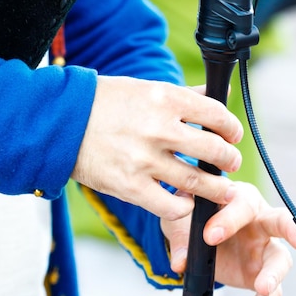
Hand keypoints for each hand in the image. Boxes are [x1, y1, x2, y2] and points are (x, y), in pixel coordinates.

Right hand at [72, 77, 242, 218]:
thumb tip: (217, 95)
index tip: (233, 136)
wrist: (62, 123)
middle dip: (230, 159)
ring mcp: (143, 160)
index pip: (215, 115)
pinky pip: (169, 206)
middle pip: (213, 150)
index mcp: (164, 99)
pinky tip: (187, 202)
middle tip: (232, 164)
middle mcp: (157, 129)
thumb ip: (183, 96)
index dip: (232, 128)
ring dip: (216, 189)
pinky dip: (184, 207)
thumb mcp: (145, 88)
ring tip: (223, 190)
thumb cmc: (105, 104)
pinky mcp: (130, 187)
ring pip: (196, 181)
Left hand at [161, 182, 295, 295]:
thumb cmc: (192, 217)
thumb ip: (181, 237)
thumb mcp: (180, 220)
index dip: (230, 218)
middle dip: (292, 230)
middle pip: (282, 222)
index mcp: (241, 199)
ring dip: (274, 275)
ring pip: (281, 260)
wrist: (194, 237)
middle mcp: (261, 222)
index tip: (209, 236)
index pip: (243, 204)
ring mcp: (265, 250)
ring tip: (262, 289)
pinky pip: (271, 292)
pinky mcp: (261, 275)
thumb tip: (181, 262)